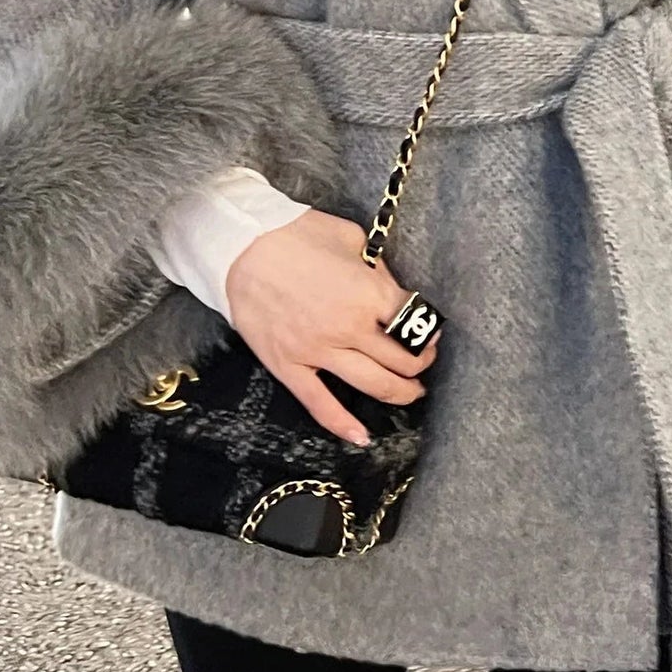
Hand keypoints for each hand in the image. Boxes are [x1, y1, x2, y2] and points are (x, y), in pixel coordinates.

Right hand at [225, 208, 437, 445]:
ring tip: (411, 392)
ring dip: (400, 393)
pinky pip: (320, 405)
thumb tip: (390, 290)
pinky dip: (343, 425)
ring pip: (373, 385)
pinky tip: (361, 437)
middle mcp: (350, 328)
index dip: (429, 328)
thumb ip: (378, 270)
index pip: (415, 322)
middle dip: (420, 364)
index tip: (430, 329)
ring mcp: (319, 352)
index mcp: (369, 295)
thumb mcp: (352, 239)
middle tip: (424, 360)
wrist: (241, 247)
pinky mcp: (290, 366)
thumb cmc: (297, 234)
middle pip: (401, 360)